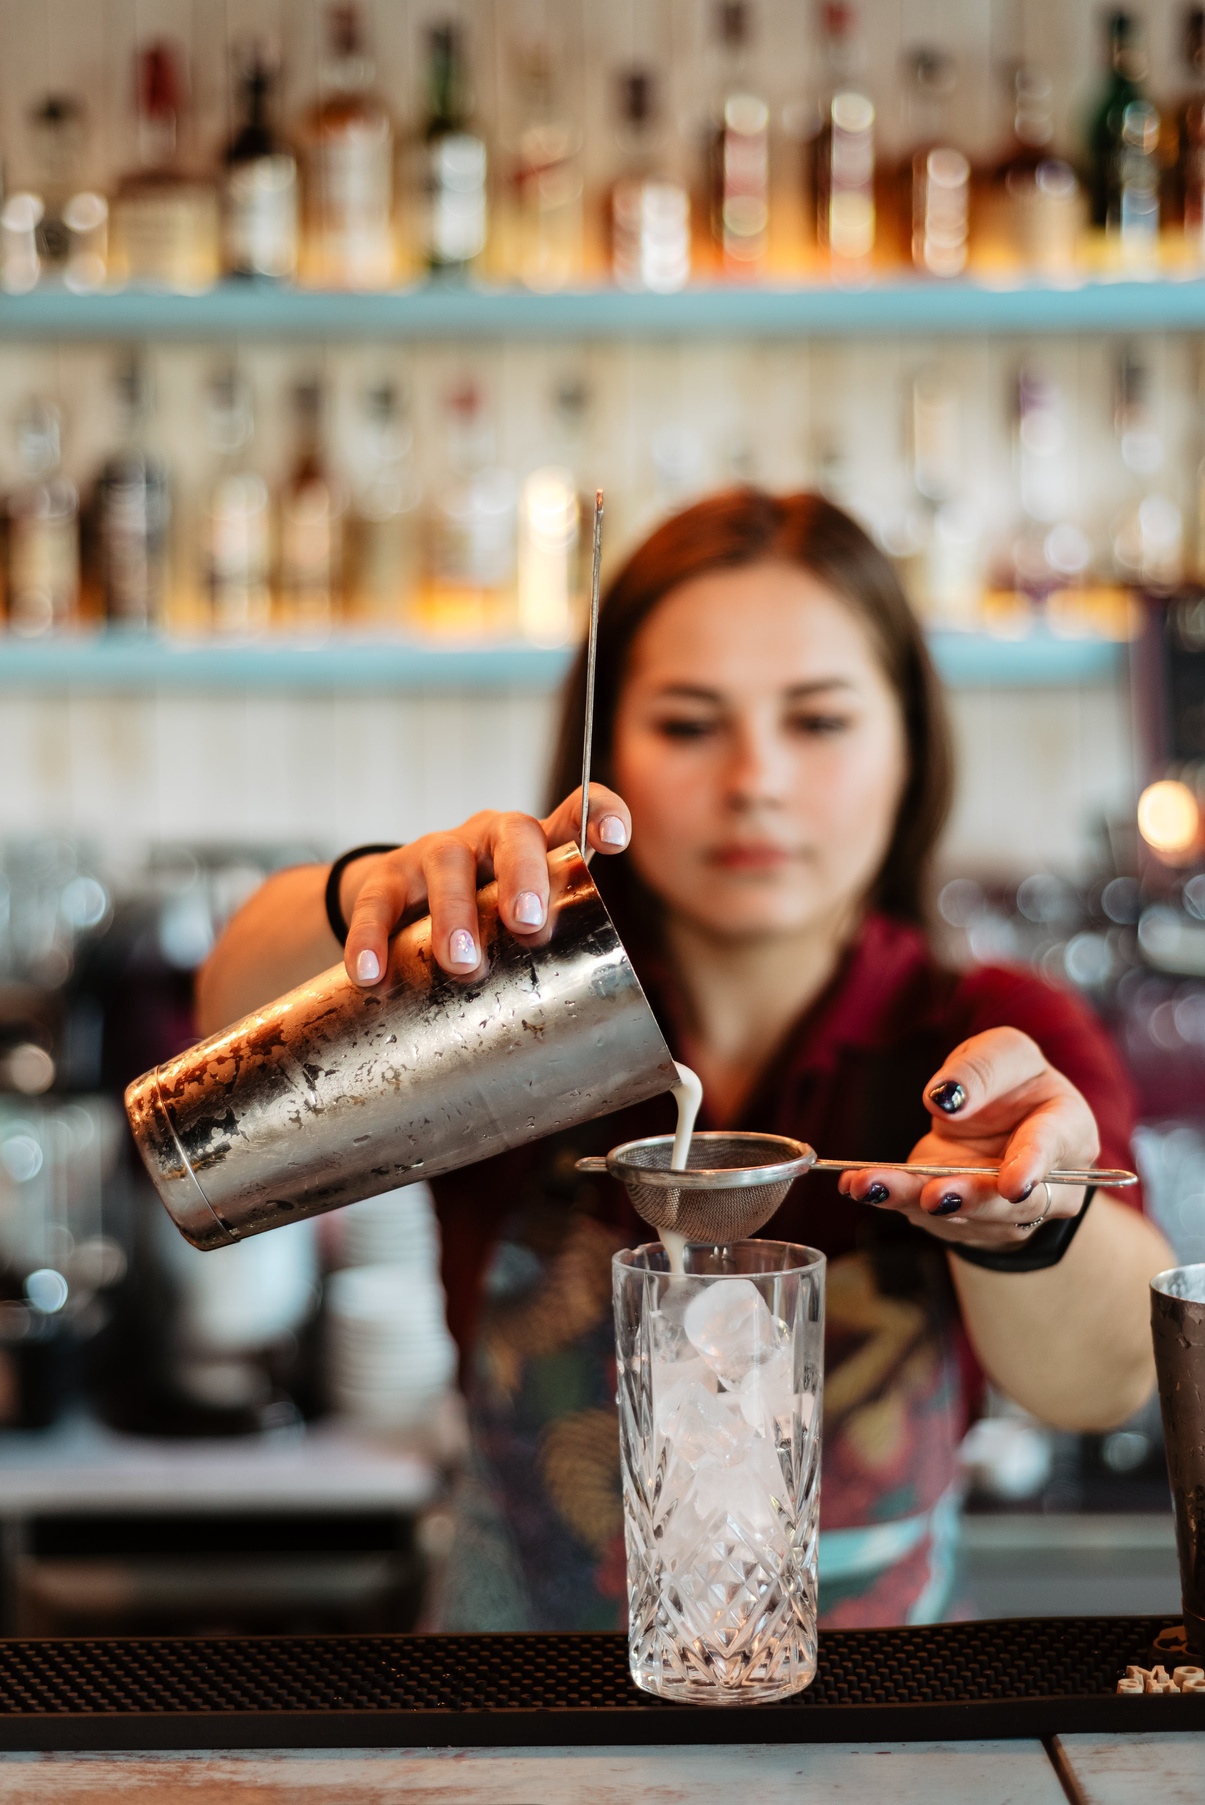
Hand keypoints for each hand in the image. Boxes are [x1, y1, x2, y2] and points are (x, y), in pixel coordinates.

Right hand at [338, 785, 630, 985]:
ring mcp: (439, 852)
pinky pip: (378, 903)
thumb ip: (557, 949)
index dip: (600, 815)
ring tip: (460, 961)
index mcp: (538, 844)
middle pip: (514, 836)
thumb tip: (593, 1019)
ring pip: (448, 866)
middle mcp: (492, 836)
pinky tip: (372, 974)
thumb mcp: (524, 921)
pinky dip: (372, 939)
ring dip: (454, 914)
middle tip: (527, 922)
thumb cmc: (487, 917)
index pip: (576, 813)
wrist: (405, 902)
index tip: (616, 839)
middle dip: (522, 876)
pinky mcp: (389, 876)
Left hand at [837, 1027, 1100, 1249]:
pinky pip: (926, 1214)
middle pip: (1007, 1201)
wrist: (1002, 1121)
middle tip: (934, 1197)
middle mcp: (1042, 1183)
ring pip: (962, 1214)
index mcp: (1066, 1131)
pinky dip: (890, 1197)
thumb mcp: (1004, 1054)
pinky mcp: (962, 1219)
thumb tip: (945, 1099)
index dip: (1032, 1167)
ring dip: (912, 1200)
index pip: (1051, 1150)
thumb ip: (981, 1070)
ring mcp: (1002, 1211)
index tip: (1013, 1185)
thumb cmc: (1012, 1083)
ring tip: (870, 1186)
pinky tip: (857, 1184)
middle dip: (967, 1198)